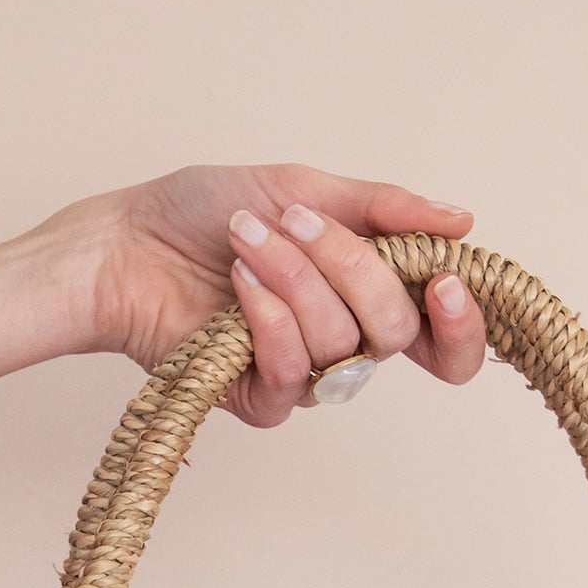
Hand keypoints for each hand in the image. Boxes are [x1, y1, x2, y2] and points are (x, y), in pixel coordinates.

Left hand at [60, 161, 491, 426]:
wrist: (126, 240)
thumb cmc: (205, 211)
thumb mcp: (303, 188)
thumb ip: (383, 208)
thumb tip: (460, 220)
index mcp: (367, 288)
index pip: (442, 336)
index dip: (460, 322)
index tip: (444, 282)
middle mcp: (345, 337)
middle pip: (395, 332)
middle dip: (352, 268)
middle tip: (297, 222)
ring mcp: (303, 371)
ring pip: (340, 346)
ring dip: (293, 280)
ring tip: (245, 239)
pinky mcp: (257, 398)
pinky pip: (291, 379)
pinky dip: (268, 325)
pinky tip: (238, 288)